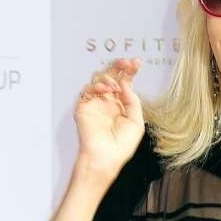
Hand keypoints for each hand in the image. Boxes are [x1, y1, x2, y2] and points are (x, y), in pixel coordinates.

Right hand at [75, 58, 144, 174]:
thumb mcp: (136, 121)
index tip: (136, 63)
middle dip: (119, 66)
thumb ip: (132, 100)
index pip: (124, 83)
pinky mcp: (83, 107)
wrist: (106, 157)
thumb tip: (125, 83)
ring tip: (116, 87)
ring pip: (98, 80)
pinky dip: (97, 87)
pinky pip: (87, 90)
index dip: (130, 72)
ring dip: (109, 78)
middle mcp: (108, 102)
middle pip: (111, 76)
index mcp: (120, 105)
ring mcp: (95, 103)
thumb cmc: (121, 146)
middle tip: (127, 62)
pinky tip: (107, 91)